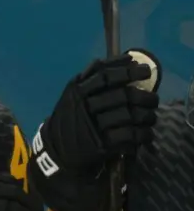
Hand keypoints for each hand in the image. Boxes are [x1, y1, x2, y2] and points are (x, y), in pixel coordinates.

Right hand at [32, 50, 159, 210]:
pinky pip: (129, 136)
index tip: (144, 70)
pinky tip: (146, 134)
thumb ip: (89, 78)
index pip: (105, 76)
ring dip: (146, 116)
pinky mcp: (101, 145)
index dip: (127, 71)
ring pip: (128, 116)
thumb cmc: (70, 119)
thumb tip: (115, 60)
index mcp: (77, 91)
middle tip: (153, 99)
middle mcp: (84, 106)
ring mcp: (93, 126)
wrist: (57, 150)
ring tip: (151, 117)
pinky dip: (142, 135)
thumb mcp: (72, 95)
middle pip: (122, 96)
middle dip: (144, 96)